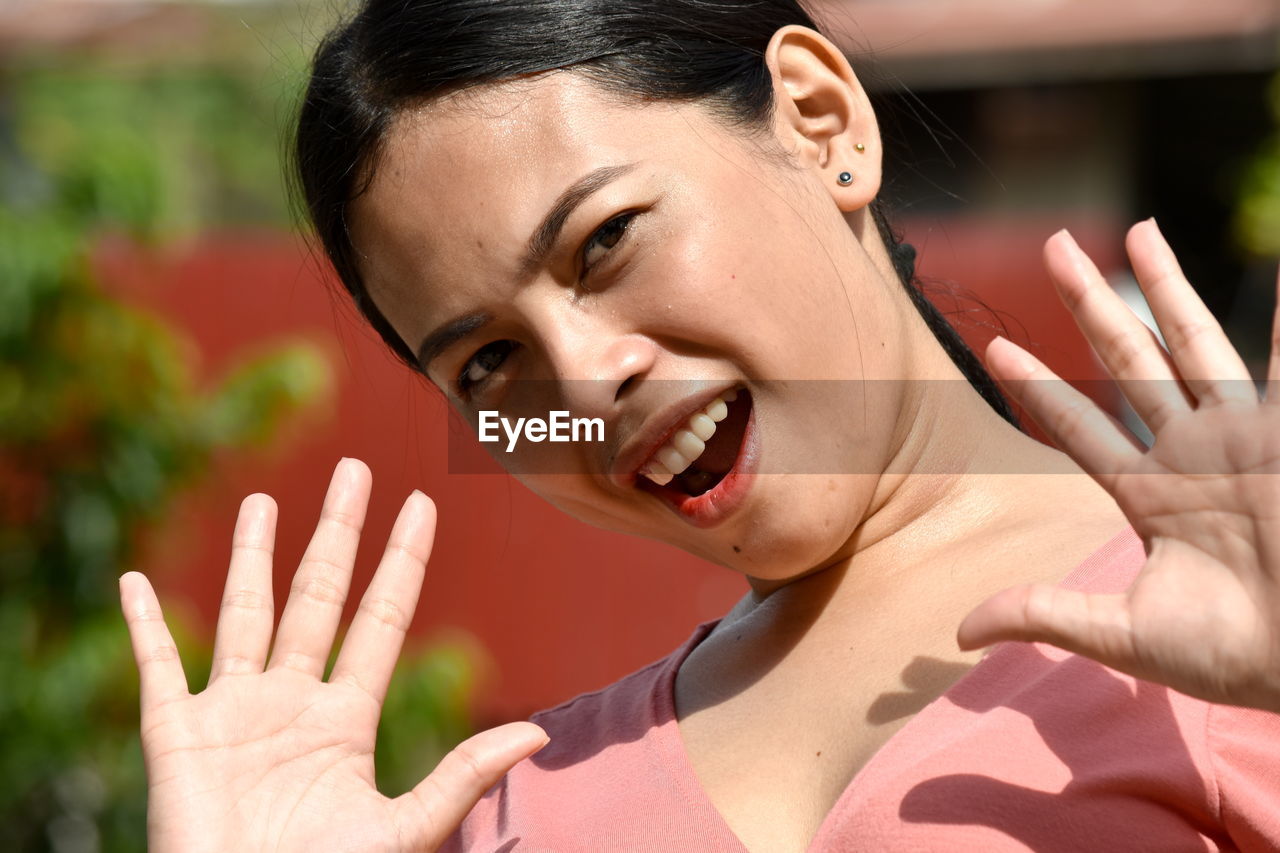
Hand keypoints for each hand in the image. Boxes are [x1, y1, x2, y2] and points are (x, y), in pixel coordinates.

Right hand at [119, 458, 546, 851]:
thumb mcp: (403, 828)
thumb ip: (462, 775)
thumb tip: (538, 735)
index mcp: (346, 718)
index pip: (381, 617)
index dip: (402, 562)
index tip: (421, 506)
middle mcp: (293, 701)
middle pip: (318, 595)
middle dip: (337, 532)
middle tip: (354, 469)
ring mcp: (234, 713)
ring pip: (245, 614)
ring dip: (252, 556)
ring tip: (263, 499)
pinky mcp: (177, 736)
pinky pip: (156, 667)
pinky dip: (143, 626)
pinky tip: (133, 583)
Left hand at [957, 220, 1279, 713]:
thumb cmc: (1231, 656)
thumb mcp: (1121, 634)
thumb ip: (1041, 615)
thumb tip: (954, 634)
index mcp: (1147, 492)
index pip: (1077, 424)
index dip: (1039, 385)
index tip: (996, 345)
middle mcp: (1189, 452)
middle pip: (1125, 360)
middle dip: (1089, 303)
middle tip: (1053, 244)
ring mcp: (1241, 436)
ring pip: (1191, 342)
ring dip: (1164, 286)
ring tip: (1137, 229)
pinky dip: (1278, 319)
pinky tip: (1274, 270)